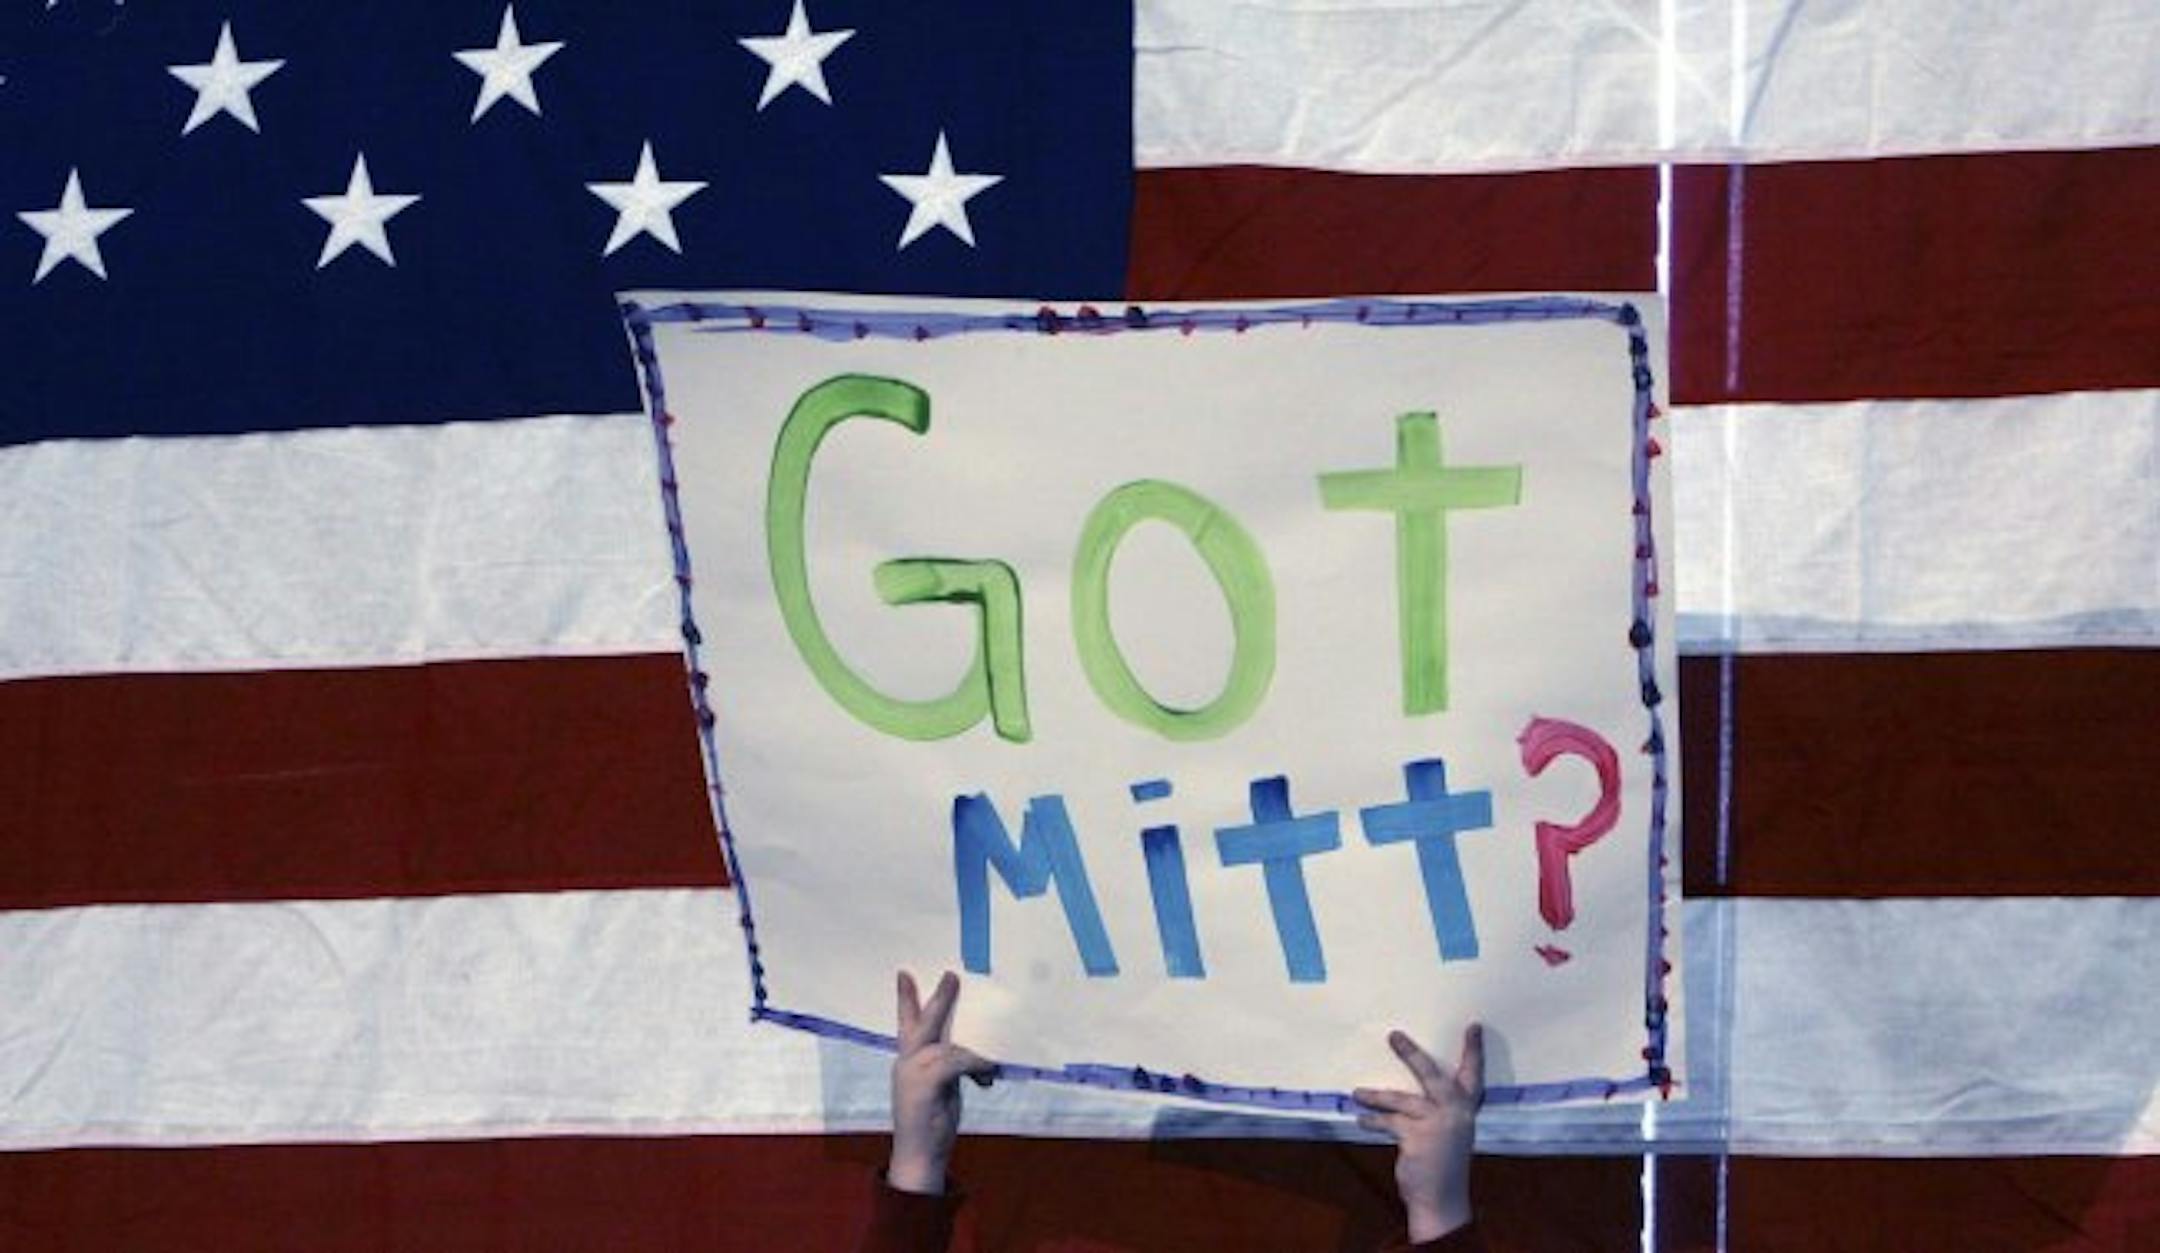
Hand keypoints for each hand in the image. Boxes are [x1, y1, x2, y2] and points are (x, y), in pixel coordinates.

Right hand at [888, 970, 995, 1195]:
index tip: (904, 973)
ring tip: (991, 1066)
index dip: (906, 999)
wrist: (918, 1158)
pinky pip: (955, 1062)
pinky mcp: (925, 1085)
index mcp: (908, 1062)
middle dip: (939, 998)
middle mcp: (907, 1063)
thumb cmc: (930, 1125)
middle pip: (922, 1022)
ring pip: (947, 1047)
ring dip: (974, 1054)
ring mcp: (913, 1073)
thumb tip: (977, 1052)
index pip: (905, 1024)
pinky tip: (987, 1078)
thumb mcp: (939, 1089)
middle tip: (952, 975)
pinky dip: (975, 1065)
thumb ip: (947, 1067)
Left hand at [1353, 1023, 1483, 1241]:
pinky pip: (1389, 1122)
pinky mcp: (1416, 1137)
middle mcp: (1454, 1112)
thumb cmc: (1444, 1166)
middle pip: (1431, 1074)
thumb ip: (1439, 1113)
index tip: (1473, 1026)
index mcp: (1465, 1110)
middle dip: (1411, 1054)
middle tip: (1393, 1034)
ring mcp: (1436, 1124)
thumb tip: (1410, 1096)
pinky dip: (1373, 1121)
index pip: (1473, 1075)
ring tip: (1357, 1092)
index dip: (1473, 1051)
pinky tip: (1361, 1119)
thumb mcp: (1450, 1135)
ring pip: (1400, 1099)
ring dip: (1376, 1095)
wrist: (1441, 1201)